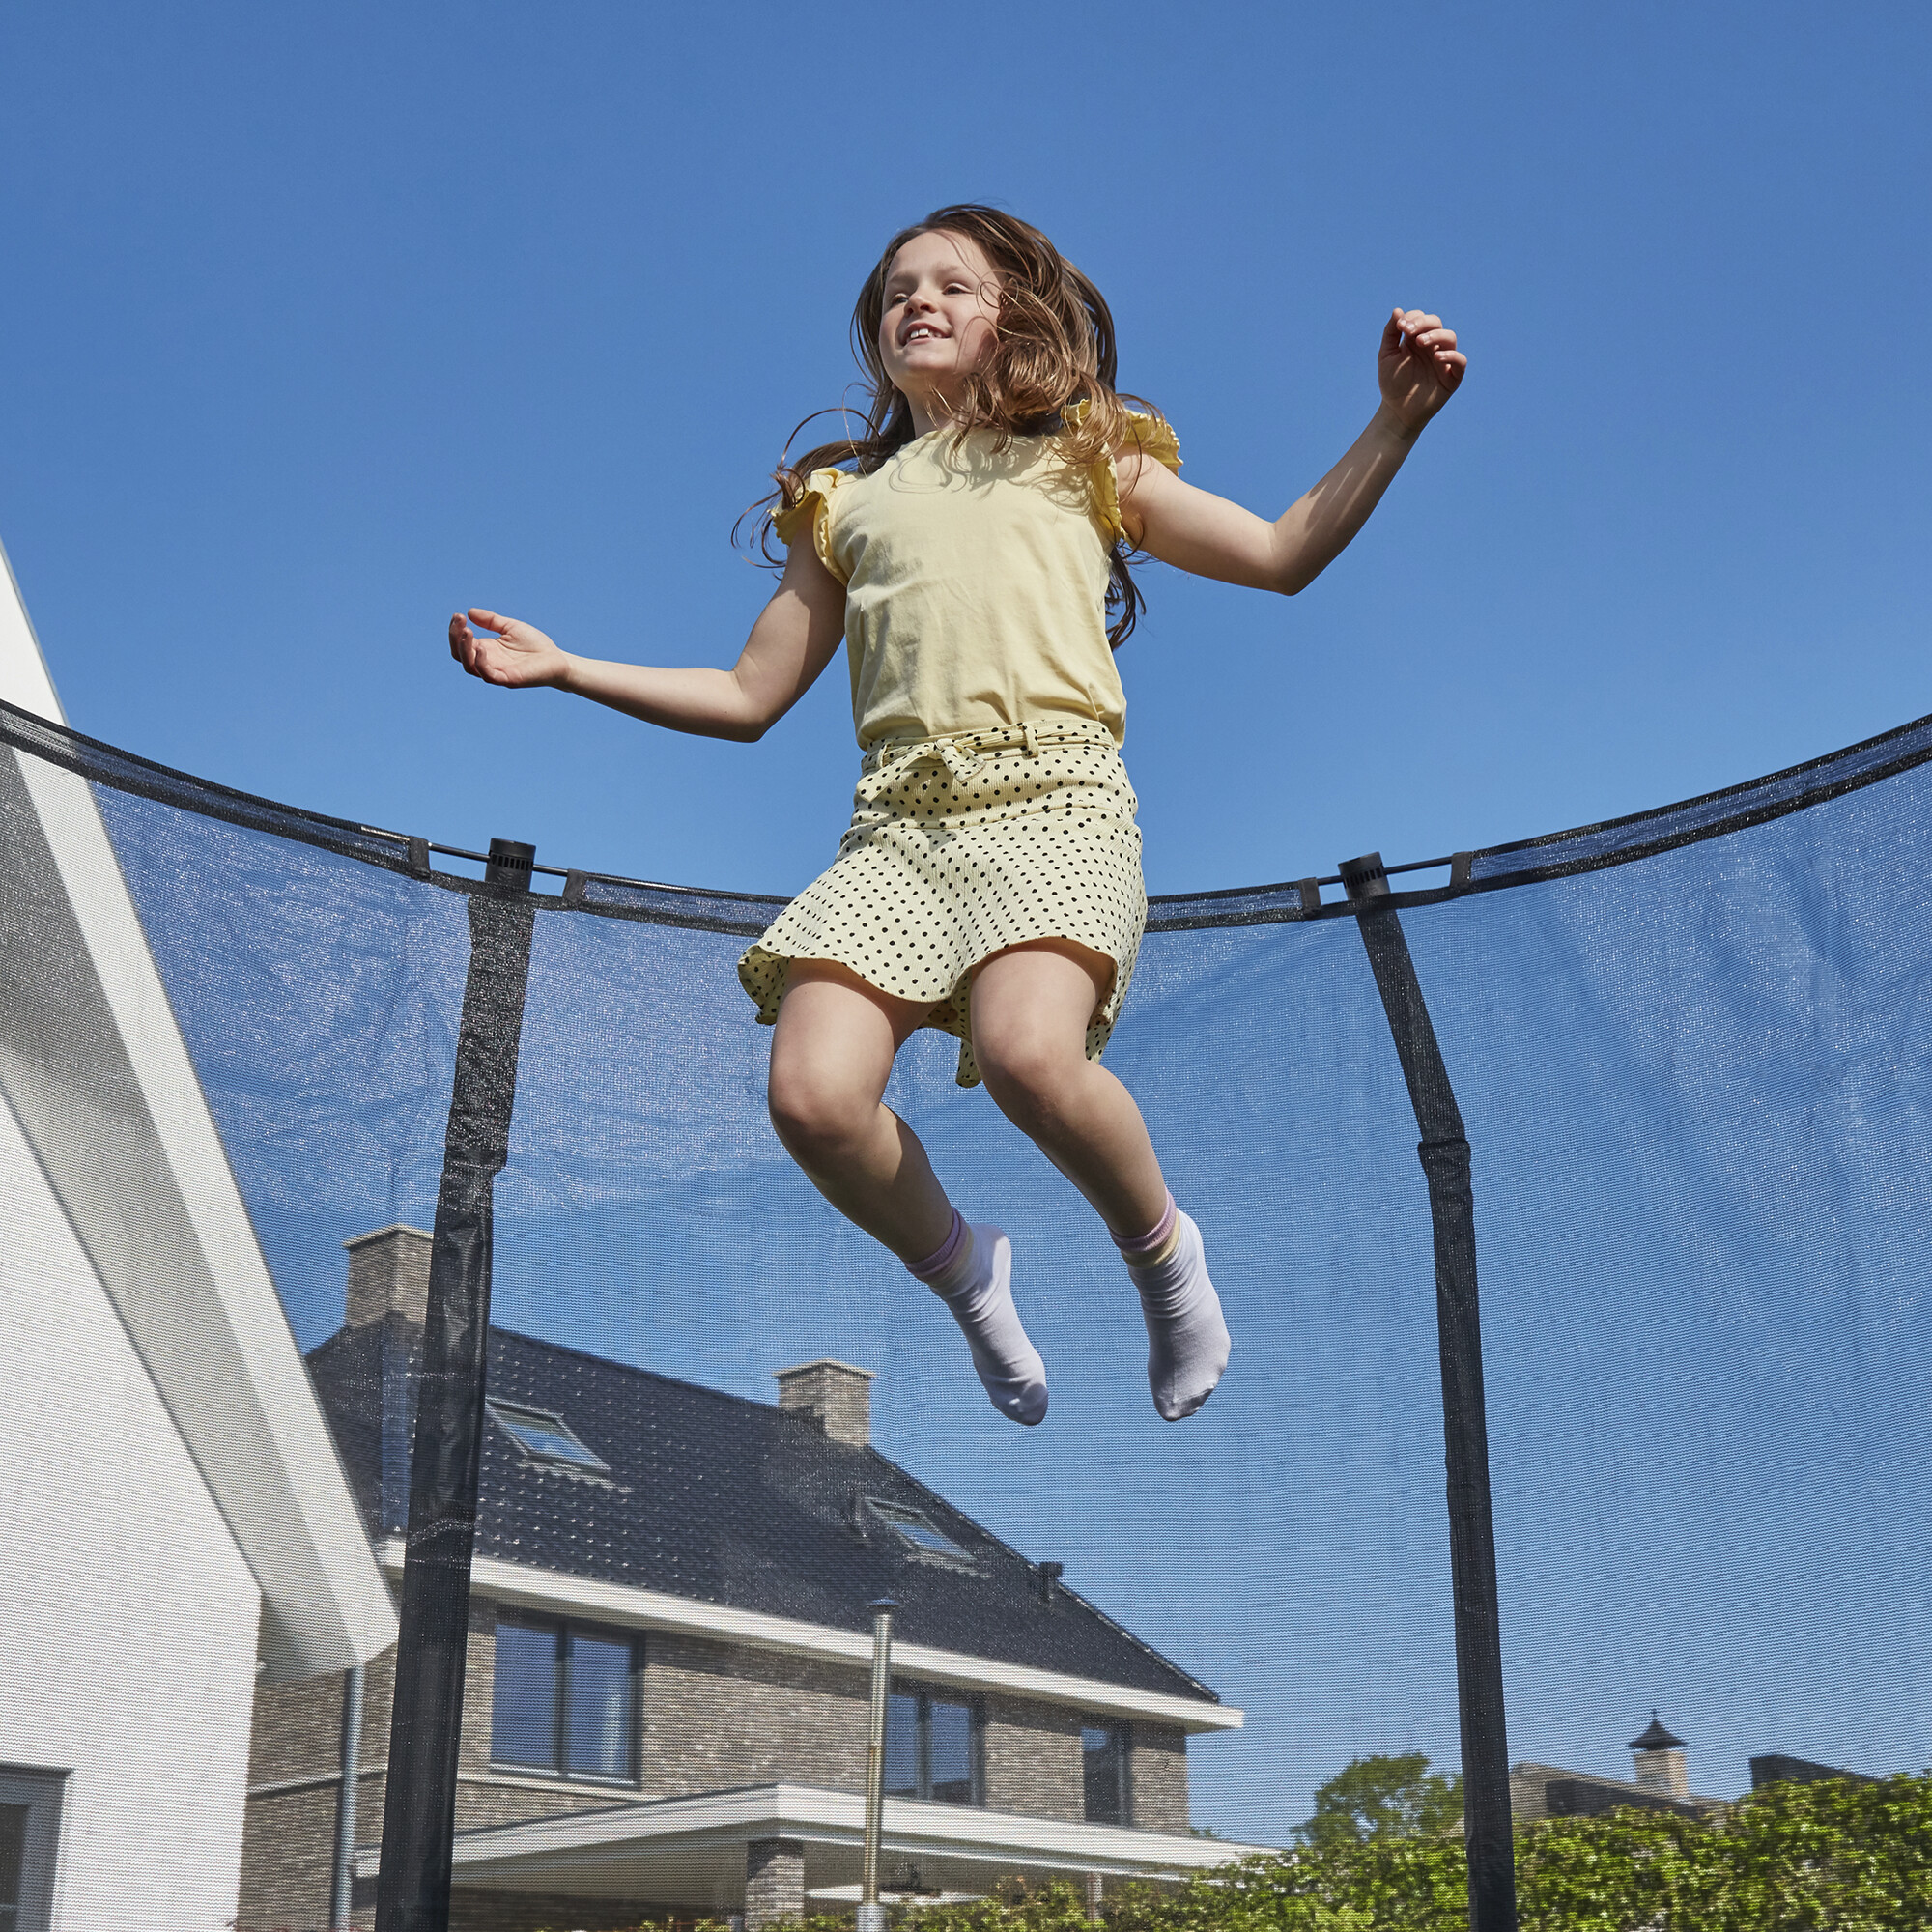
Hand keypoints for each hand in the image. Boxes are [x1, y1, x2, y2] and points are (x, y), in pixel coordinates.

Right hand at [448, 607, 568, 688]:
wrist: (557, 659)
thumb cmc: (535, 644)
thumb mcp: (510, 627)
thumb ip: (491, 621)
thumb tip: (470, 612)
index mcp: (486, 650)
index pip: (461, 643)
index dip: (455, 630)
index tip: (457, 615)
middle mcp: (487, 662)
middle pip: (460, 655)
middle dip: (456, 638)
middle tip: (460, 621)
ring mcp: (496, 672)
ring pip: (470, 666)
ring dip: (464, 649)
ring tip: (467, 631)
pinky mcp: (508, 680)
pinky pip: (488, 675)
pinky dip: (482, 662)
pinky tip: (482, 647)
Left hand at [1378, 308, 1465, 431]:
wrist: (1397, 410)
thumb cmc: (1392, 382)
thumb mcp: (1386, 355)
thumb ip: (1391, 333)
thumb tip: (1397, 310)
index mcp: (1416, 339)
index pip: (1421, 318)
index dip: (1413, 318)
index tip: (1400, 327)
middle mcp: (1432, 346)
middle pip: (1436, 323)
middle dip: (1423, 323)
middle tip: (1408, 332)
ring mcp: (1443, 359)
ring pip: (1449, 337)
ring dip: (1436, 335)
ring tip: (1421, 342)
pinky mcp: (1452, 376)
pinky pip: (1460, 360)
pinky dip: (1452, 355)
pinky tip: (1437, 357)